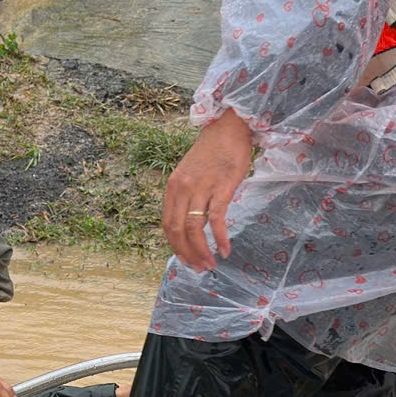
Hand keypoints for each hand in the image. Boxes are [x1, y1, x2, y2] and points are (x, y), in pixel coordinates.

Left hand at [162, 110, 254, 271]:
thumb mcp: (190, 174)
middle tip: (199, 268)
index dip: (175, 246)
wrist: (228, 128)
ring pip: (195, 229)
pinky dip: (219, 238)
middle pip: (178, 231)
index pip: (168, 225)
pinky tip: (224, 250)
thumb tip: (191, 224)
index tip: (186, 259)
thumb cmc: (212, 152)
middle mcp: (183, 189)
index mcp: (173, 187)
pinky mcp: (221, 188)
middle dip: (187, 254)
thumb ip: (187, 197)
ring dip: (202, 251)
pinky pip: (216, 220)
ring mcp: (201, 188)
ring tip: (210, 264)